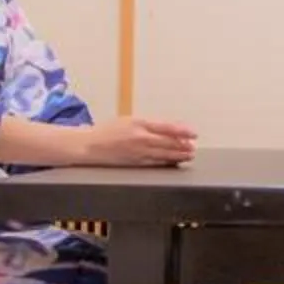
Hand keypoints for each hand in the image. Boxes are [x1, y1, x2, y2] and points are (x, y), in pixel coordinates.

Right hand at [77, 115, 196, 167]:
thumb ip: (149, 125)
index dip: (182, 131)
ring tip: (189, 155)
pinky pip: (155, 163)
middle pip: (168, 142)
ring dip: (178, 155)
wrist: (90, 145)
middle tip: (193, 147)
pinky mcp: (135, 163)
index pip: (166, 127)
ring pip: (164, 154)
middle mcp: (140, 137)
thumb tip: (169, 129)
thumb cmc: (109, 131)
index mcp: (139, 123)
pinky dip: (166, 162)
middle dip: (183, 146)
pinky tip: (174, 162)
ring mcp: (138, 152)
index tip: (194, 133)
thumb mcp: (129, 120)